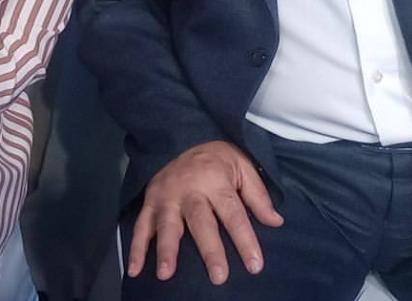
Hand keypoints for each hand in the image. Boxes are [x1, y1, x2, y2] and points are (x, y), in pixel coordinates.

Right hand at [127, 141, 283, 285]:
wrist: (184, 136)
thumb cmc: (218, 159)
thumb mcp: (243, 167)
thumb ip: (258, 195)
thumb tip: (276, 222)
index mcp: (216, 180)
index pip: (233, 213)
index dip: (245, 239)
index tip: (255, 265)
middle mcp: (191, 188)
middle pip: (201, 221)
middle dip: (209, 249)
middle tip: (218, 276)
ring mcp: (167, 195)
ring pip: (167, 223)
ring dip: (166, 249)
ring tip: (166, 274)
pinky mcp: (150, 200)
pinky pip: (141, 224)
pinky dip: (136, 247)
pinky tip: (135, 270)